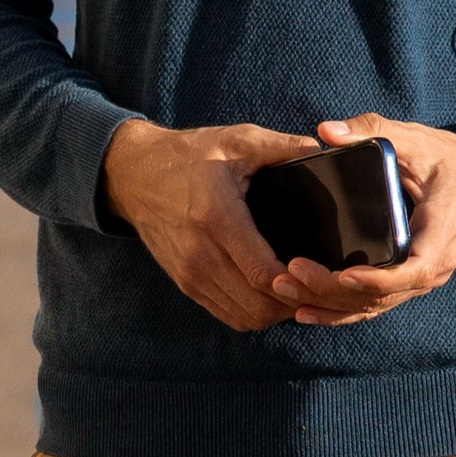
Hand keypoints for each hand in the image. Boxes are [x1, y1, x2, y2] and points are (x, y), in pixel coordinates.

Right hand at [100, 115, 321, 333]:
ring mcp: (191, 274)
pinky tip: (273, 296)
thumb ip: (280, 146)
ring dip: (278, 312)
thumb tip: (321, 148)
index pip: (263, 272)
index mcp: (217, 217)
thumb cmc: (187, 155)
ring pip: (246, 317)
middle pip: (259, 304)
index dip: (298, 283)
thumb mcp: (235, 139)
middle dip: (296, 302)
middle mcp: (201, 254)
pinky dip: (256, 314)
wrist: (133, 174)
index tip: (321, 275)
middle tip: (320, 286)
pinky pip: (228, 315)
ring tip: (301, 292)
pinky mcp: (186, 284)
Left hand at [261, 114, 455, 325]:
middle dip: (332, 290)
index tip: (342, 274)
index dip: (377, 280)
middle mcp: (432, 267)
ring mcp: (419, 280)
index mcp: (441, 235)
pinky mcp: (406, 283)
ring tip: (285, 290)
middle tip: (290, 273)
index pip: (411, 271)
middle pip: (380, 296)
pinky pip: (372, 306)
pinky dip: (339, 311)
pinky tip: (305, 311)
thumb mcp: (417, 140)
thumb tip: (327, 131)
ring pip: (371, 307)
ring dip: (327, 305)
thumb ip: (372, 131)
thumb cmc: (451, 162)